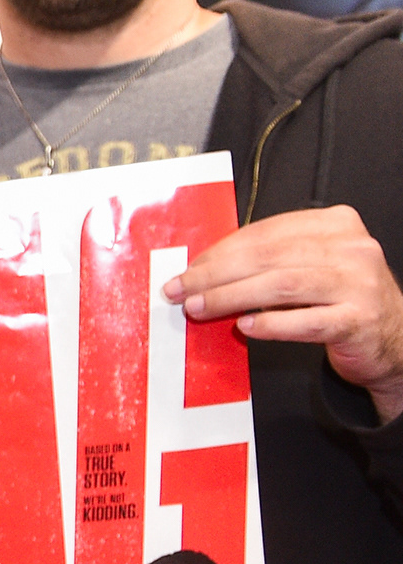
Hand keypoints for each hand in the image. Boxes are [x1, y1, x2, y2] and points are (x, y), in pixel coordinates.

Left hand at [164, 205, 402, 422]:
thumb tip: (205, 269)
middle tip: (182, 289)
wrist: (394, 338)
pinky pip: (307, 321)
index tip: (189, 268)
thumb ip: (270, 261)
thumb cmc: (341, 300)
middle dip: (216, 274)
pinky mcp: (360, 320)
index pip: (266, 232)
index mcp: (336, 225)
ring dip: (232, 297)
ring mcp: (360, 284)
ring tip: (200, 308)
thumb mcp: (310, 267)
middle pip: (269, 257)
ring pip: (282, 285)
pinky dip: (271, 324)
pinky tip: (245, 328)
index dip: (220, 251)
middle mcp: (352, 249)